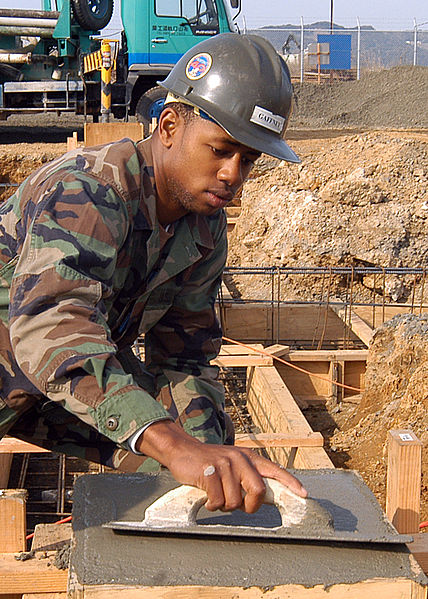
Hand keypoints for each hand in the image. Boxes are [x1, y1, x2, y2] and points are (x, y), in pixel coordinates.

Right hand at [136, 420, 306, 513]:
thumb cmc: (209, 464)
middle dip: (249, 505)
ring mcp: (225, 463)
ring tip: (216, 494)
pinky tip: (206, 494)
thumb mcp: (233, 465)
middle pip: (258, 490)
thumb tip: (263, 498)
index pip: (275, 470)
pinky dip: (212, 504)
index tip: (304, 494)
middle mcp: (240, 458)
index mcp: (248, 457)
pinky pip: (217, 501)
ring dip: (224, 505)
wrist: (183, 450)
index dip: (290, 483)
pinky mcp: (210, 471)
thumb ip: (247, 477)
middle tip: (238, 506)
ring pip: (235, 500)